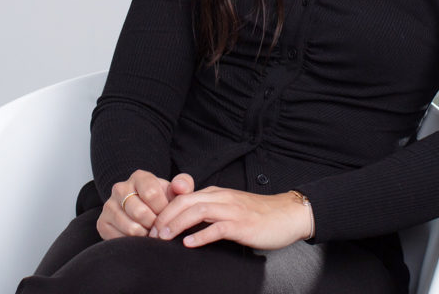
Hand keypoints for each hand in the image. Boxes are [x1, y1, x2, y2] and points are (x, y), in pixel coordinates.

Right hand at [96, 169, 193, 239]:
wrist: (145, 214)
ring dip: (146, 234)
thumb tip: (180, 186)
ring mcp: (109, 205)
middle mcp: (120, 188)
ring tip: (151, 232)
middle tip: (160, 227)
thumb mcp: (175, 192)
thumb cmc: (162, 202)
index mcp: (139, 177)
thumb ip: (184, 185)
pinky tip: (139, 237)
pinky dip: (133, 242)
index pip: (151, 193)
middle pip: (140, 212)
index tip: (167, 213)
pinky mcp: (102, 223)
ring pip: (131, 227)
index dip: (163, 208)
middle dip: (155, 224)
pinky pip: (120, 238)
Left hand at [149, 186, 312, 249]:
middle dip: (164, 218)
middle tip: (151, 235)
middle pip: (184, 202)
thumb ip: (210, 212)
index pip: (182, 198)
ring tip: (163, 238)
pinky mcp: (242, 225)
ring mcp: (232, 210)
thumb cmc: (258, 214)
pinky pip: (216, 228)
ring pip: (197, 211)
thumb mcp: (229, 208)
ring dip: (176, 225)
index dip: (164, 212)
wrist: (287, 214)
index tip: (152, 228)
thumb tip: (185, 225)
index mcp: (216, 193)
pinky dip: (200, 236)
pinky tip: (188, 244)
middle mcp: (221, 198)